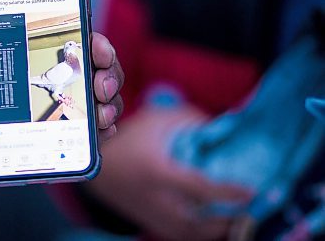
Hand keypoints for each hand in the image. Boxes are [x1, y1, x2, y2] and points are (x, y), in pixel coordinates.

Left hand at [0, 32, 123, 167]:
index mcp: (31, 58)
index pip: (72, 42)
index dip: (92, 42)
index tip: (97, 49)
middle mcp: (54, 80)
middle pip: (96, 70)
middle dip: (108, 75)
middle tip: (101, 86)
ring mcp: (60, 107)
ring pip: (101, 100)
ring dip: (109, 105)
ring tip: (102, 115)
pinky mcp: (61, 134)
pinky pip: (91, 132)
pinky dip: (102, 133)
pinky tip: (101, 135)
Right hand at [86, 105, 252, 240]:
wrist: (96, 161)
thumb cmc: (130, 136)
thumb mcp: (158, 119)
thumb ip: (189, 121)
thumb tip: (219, 129)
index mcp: (156, 171)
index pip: (198, 188)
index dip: (227, 193)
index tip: (250, 193)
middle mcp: (152, 197)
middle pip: (192, 225)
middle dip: (223, 225)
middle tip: (246, 215)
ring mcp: (146, 212)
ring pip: (183, 236)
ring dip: (211, 235)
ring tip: (233, 225)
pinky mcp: (143, 219)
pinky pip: (172, 235)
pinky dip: (194, 236)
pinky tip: (210, 228)